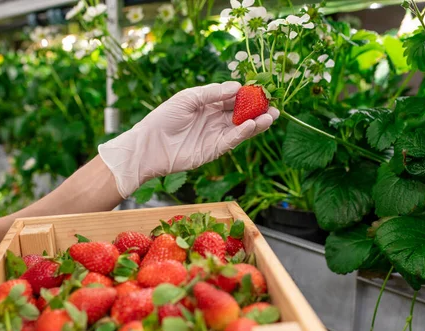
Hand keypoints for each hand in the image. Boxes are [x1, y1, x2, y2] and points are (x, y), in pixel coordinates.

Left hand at [98, 81, 279, 197]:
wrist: (150, 145)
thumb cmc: (164, 117)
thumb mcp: (188, 98)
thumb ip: (212, 93)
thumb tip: (237, 87)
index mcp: (208, 104)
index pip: (233, 98)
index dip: (248, 94)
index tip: (262, 89)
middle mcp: (215, 119)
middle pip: (242, 113)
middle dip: (258, 109)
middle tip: (274, 104)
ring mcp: (216, 135)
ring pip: (242, 128)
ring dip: (257, 122)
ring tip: (272, 115)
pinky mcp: (214, 150)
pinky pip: (233, 140)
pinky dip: (244, 133)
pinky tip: (253, 125)